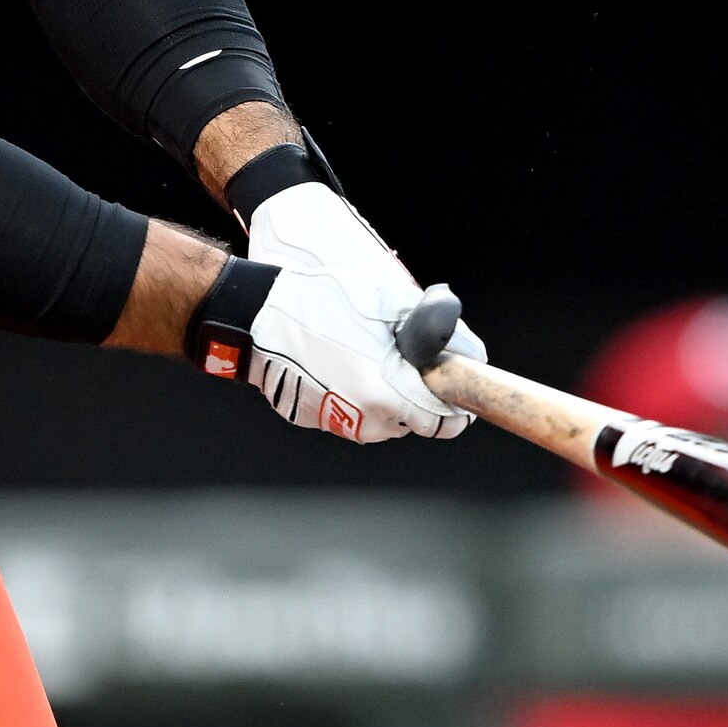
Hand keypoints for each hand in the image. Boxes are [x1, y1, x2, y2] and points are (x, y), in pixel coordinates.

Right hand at [240, 181, 486, 409]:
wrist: (259, 315)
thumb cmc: (320, 304)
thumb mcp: (389, 302)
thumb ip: (437, 329)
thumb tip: (468, 351)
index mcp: (388, 395)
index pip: (444, 424)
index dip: (454, 406)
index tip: (451, 387)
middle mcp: (365, 419)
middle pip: (414, 423)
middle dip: (418, 396)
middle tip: (406, 361)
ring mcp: (338, 422)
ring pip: (383, 421)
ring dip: (388, 398)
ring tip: (371, 357)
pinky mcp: (315, 418)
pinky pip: (352, 415)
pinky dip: (358, 397)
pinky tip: (345, 364)